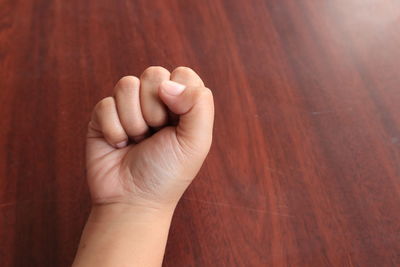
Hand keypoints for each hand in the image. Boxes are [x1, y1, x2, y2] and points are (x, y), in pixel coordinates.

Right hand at [86, 66, 213, 209]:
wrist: (133, 200)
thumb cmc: (167, 173)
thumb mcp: (196, 142)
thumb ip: (198, 105)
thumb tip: (168, 83)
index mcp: (181, 104)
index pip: (182, 74)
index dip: (179, 97)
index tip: (176, 124)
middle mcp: (155, 100)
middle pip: (153, 74)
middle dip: (155, 110)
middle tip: (156, 135)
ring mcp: (128, 106)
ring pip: (126, 85)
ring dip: (133, 122)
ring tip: (138, 141)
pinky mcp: (104, 115)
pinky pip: (106, 104)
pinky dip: (115, 131)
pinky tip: (120, 146)